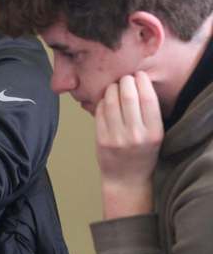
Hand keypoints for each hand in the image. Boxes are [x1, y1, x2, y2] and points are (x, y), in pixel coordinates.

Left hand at [95, 72, 163, 218]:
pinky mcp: (101, 139)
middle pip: (128, 96)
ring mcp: (117, 137)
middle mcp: (136, 135)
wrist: (126, 179)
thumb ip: (148, 113)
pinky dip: (101, 101)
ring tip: (114, 86)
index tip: (139, 75)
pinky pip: (99, 111)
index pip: (148, 99)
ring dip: (111, 88)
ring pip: (111, 101)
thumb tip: (137, 82)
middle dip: (125, 81)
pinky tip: (105, 100)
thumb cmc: (142, 154)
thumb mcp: (154, 135)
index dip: (142, 81)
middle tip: (124, 77)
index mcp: (154, 133)